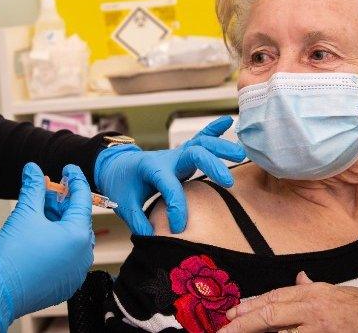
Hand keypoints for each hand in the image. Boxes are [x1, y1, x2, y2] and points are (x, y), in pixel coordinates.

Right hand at [0, 163, 93, 331]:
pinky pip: (64, 254)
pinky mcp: (63, 283)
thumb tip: (33, 170)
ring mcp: (74, 272)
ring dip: (56, 220)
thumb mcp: (24, 214)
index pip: (82, 200)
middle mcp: (82, 256)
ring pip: (70, 237)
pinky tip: (38, 231)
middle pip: (76, 218)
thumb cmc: (10, 259)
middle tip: (45, 188)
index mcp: (78, 237)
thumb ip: (34, 188)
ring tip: (37, 209)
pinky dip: (54, 239)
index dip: (75, 180)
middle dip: (61, 201)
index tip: (69, 169)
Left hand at [95, 116, 245, 235]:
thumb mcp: (124, 204)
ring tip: (240, 154)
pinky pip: (200, 138)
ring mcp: (176, 153)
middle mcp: (167, 158)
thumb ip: (137, 220)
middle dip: (211, 164)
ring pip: (201, 143)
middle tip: (228, 181)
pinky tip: (227, 120)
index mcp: (151, 168)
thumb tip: (151, 236)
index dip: (176, 208)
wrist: (117, 166)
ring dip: (220, 147)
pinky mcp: (182, 153)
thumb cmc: (122, 184)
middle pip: (193, 154)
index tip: (178, 228)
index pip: (169, 186)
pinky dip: (213, 129)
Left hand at [219, 272, 357, 332]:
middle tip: (224, 330)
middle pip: (272, 314)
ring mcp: (323, 327)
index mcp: (316, 293)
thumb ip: (314, 290)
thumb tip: (298, 279)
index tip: (232, 313)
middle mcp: (316, 307)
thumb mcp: (339, 293)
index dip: (251, 306)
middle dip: (244, 324)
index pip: (275, 297)